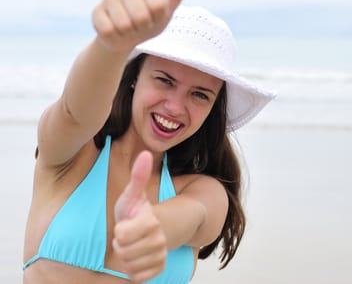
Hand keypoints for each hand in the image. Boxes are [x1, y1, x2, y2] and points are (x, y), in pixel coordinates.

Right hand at [93, 0, 206, 52]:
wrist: (127, 38)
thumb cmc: (151, 21)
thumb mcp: (168, 8)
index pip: (159, 5)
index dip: (159, 18)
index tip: (155, 17)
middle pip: (142, 15)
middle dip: (144, 27)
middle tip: (142, 25)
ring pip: (124, 24)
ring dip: (130, 33)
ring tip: (129, 28)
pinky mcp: (96, 12)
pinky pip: (109, 30)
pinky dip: (116, 37)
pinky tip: (116, 32)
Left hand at [113, 151, 166, 281]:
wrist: (146, 230)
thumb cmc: (134, 212)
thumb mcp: (132, 195)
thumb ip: (138, 176)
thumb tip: (145, 153)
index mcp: (151, 221)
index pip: (121, 235)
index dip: (119, 231)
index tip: (125, 223)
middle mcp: (159, 239)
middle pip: (123, 252)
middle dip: (120, 245)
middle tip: (127, 235)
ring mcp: (160, 255)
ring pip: (128, 265)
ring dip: (125, 257)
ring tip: (131, 245)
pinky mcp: (158, 269)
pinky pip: (136, 277)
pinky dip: (132, 270)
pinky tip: (136, 258)